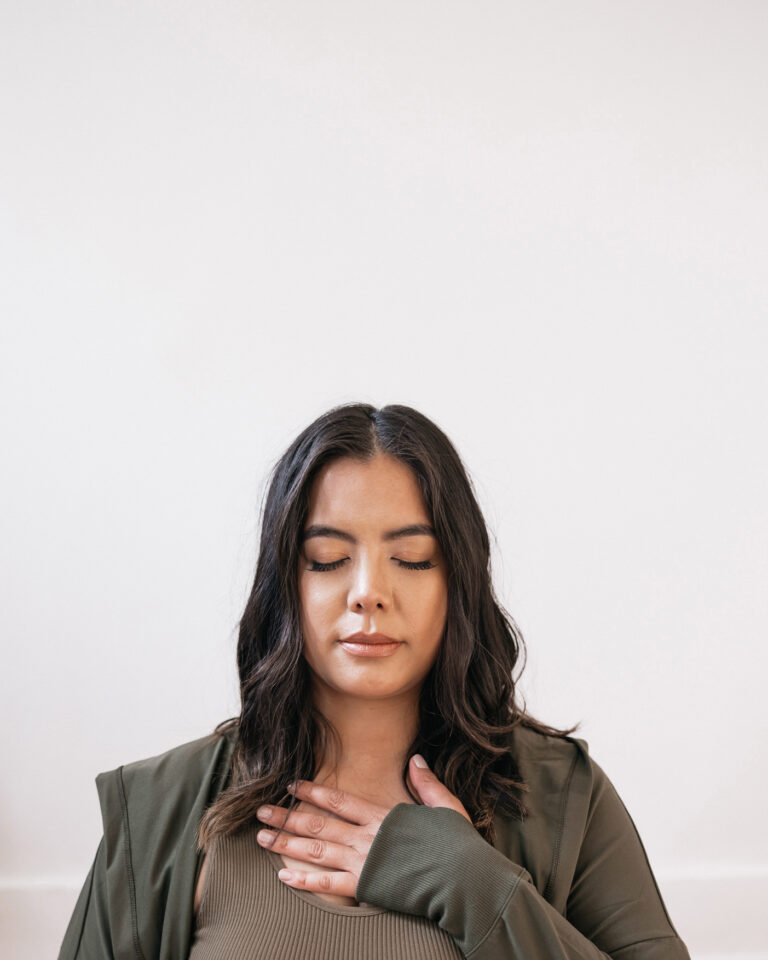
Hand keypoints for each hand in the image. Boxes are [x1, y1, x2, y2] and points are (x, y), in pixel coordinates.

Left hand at [255, 754, 470, 898]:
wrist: (463, 881)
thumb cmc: (457, 845)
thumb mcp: (446, 806)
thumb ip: (426, 784)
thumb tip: (415, 760)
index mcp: (383, 816)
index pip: (340, 799)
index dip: (313, 792)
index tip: (292, 785)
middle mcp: (367, 836)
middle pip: (318, 824)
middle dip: (287, 817)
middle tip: (261, 811)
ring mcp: (363, 862)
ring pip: (315, 850)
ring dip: (286, 844)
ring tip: (262, 838)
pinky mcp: (365, 887)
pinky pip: (328, 884)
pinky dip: (304, 880)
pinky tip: (284, 876)